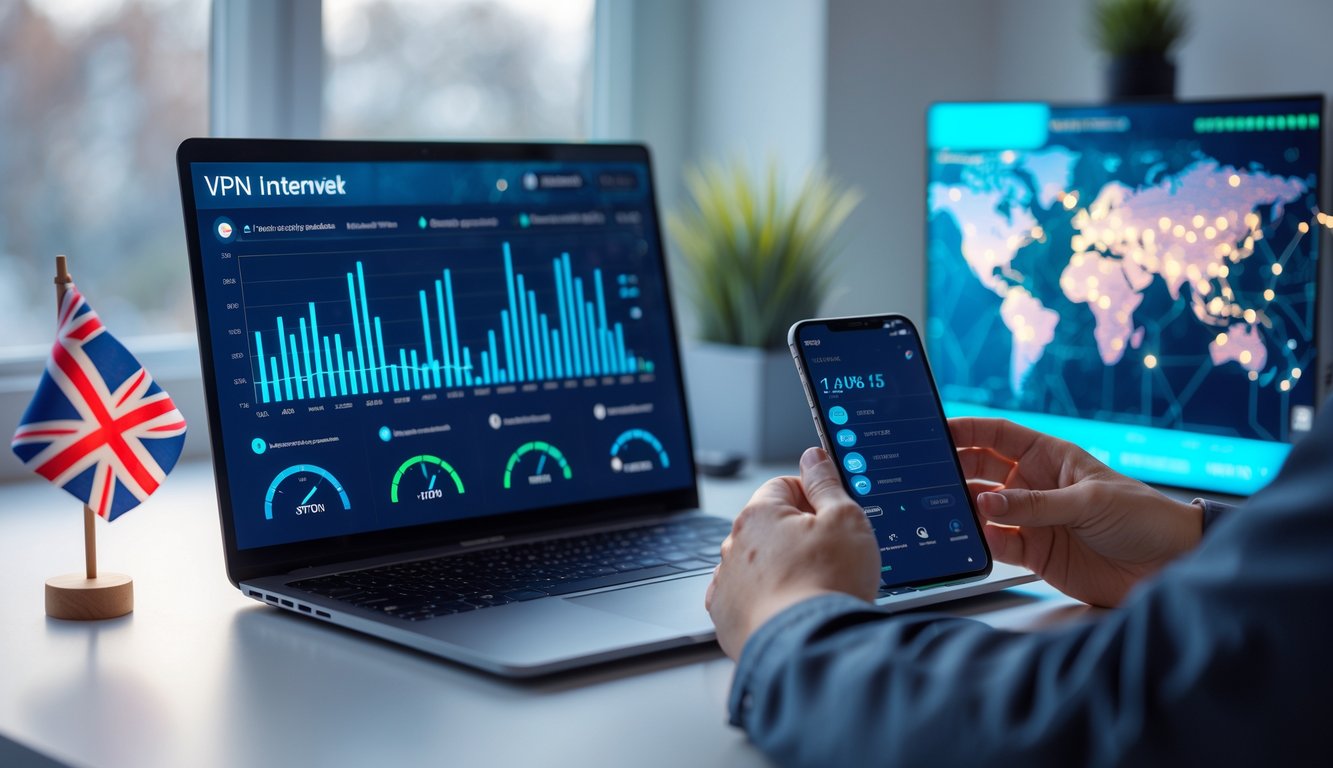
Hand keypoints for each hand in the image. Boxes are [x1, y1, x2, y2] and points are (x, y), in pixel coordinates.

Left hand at [706, 447, 879, 658]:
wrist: (807, 647)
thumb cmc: (828, 583)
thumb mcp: (845, 519)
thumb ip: (827, 483)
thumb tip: (813, 457)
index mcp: (759, 514)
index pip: (785, 486)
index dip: (815, 497)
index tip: (833, 516)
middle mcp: (733, 544)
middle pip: (771, 526)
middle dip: (800, 536)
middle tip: (832, 558)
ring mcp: (727, 582)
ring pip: (759, 563)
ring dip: (782, 569)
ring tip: (814, 589)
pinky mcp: (727, 617)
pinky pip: (747, 598)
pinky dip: (766, 600)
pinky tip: (789, 608)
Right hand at [950, 417, 1203, 607]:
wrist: (1169, 566)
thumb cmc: (1143, 517)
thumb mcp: (1089, 502)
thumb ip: (1036, 505)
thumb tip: (986, 503)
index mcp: (1049, 457)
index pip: (996, 435)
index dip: (965, 430)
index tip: (935, 431)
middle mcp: (1034, 485)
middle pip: (980, 470)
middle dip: (953, 470)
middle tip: (926, 473)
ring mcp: (1032, 519)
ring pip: (982, 509)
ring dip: (962, 508)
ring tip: (941, 509)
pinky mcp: (1034, 553)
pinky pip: (997, 544)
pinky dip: (980, 542)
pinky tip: (970, 539)